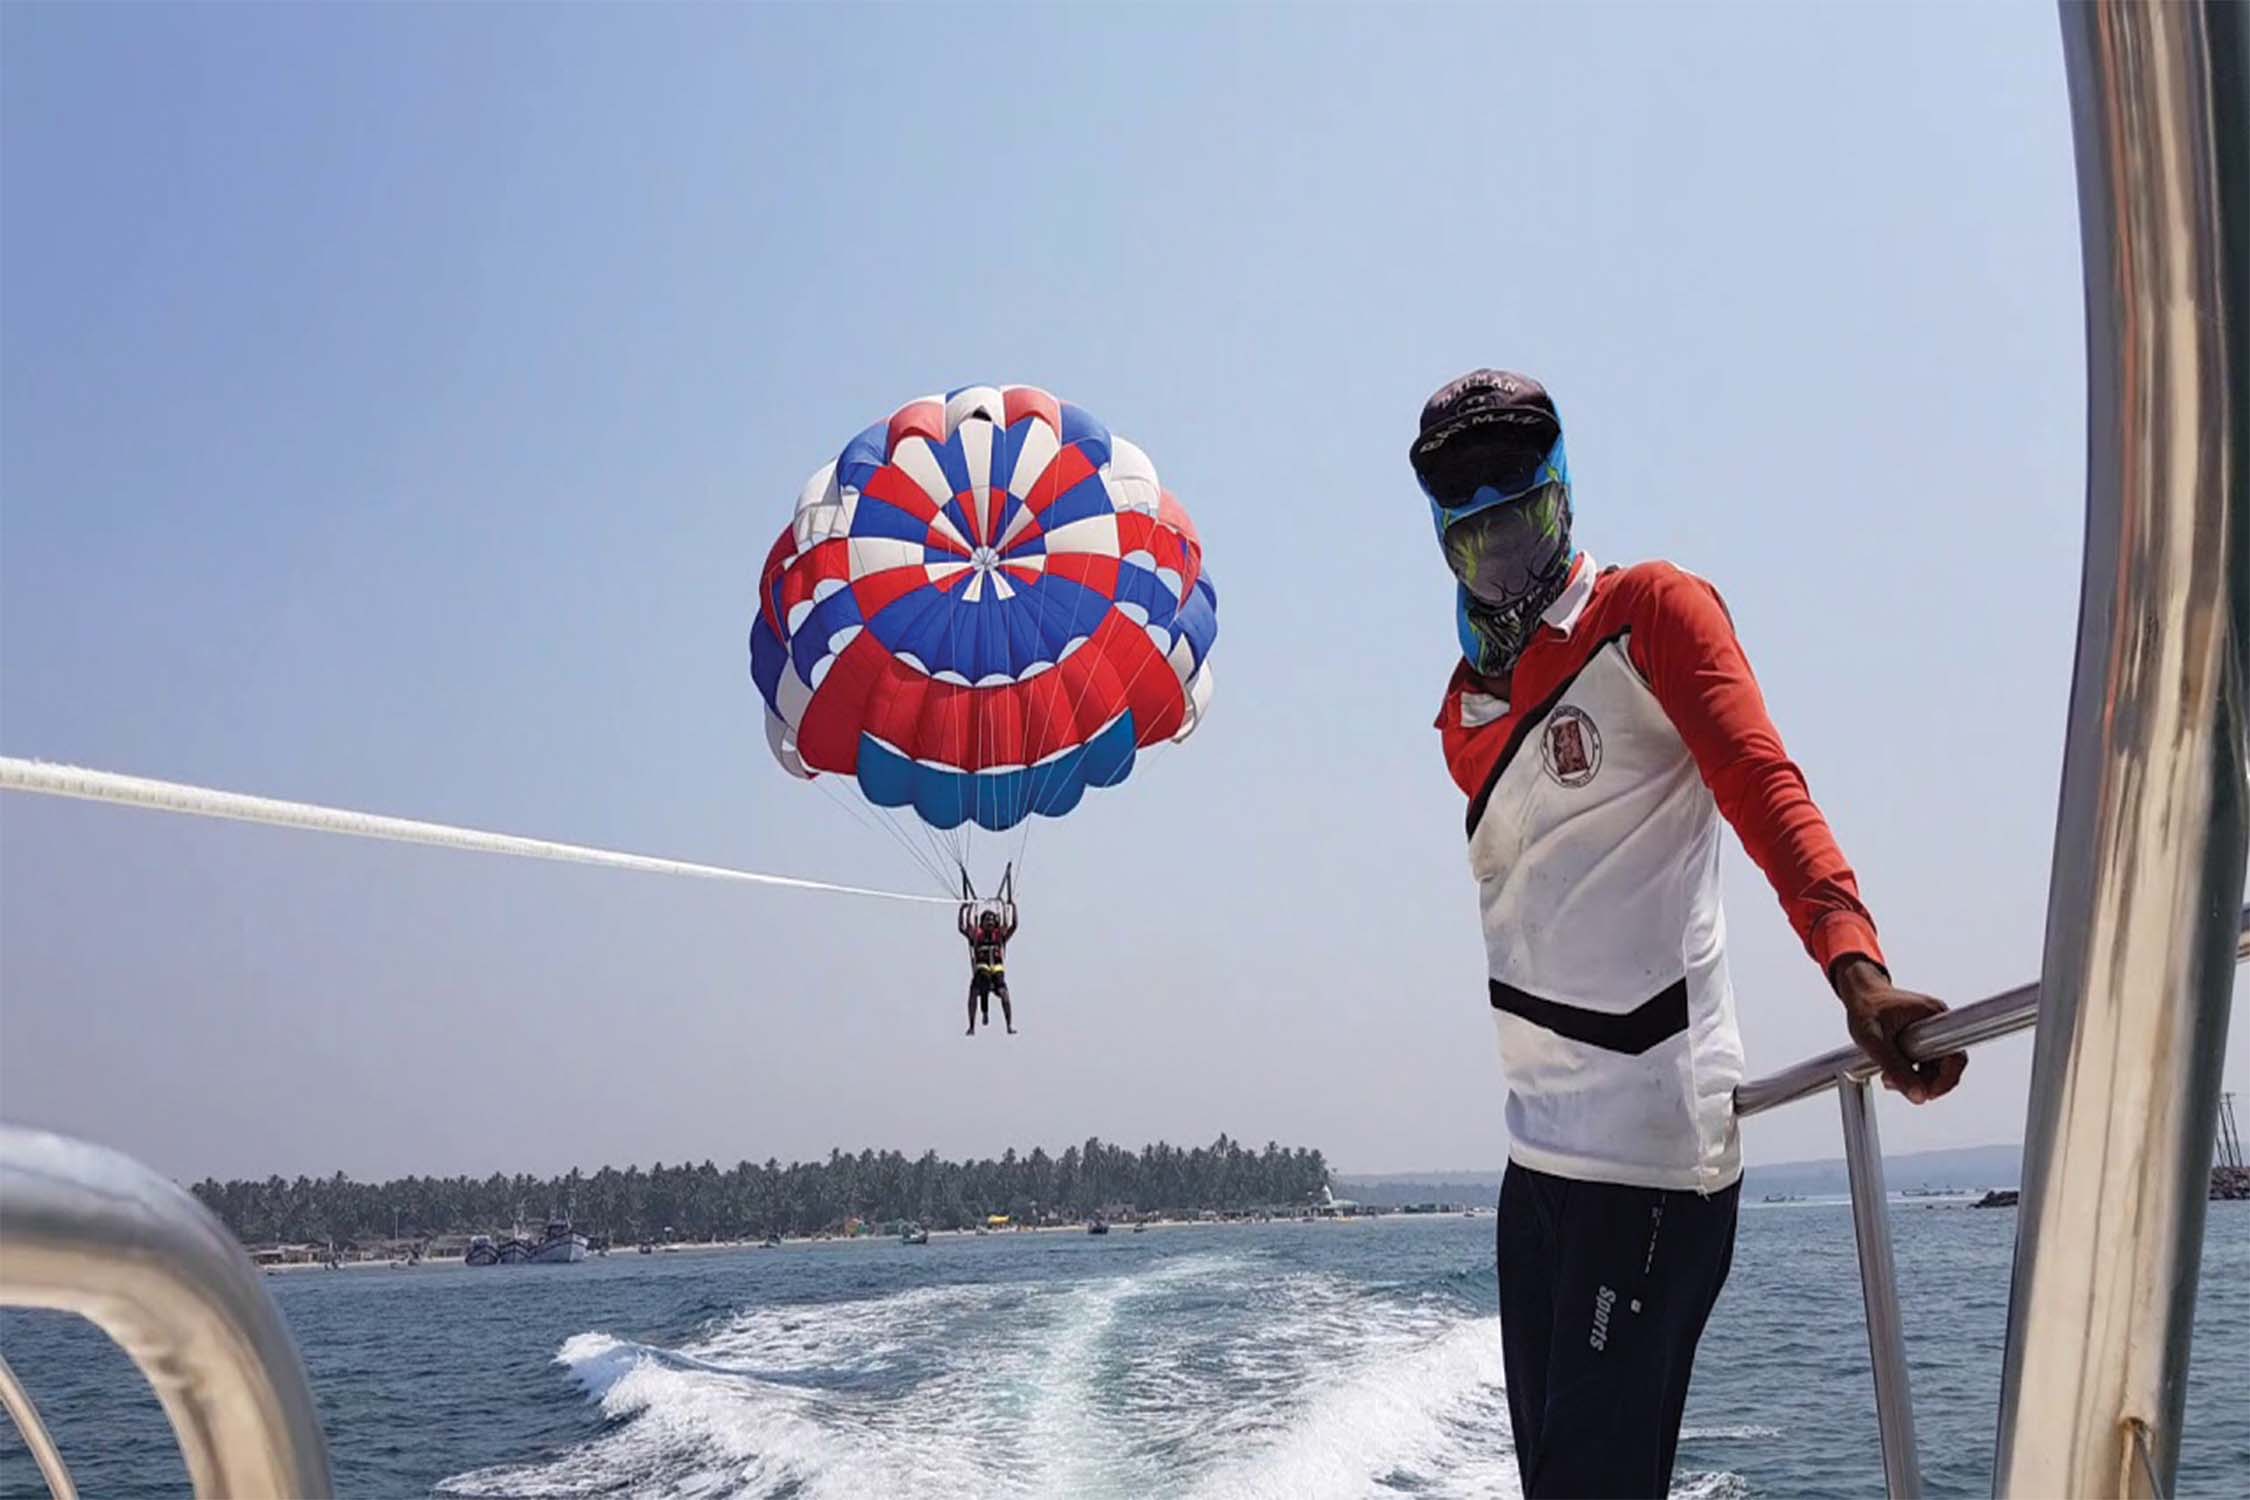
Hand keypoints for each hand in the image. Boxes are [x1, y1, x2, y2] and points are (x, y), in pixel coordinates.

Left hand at [1832, 958, 1966, 1103]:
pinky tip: (1891, 1072)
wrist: (1858, 992)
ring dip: (1915, 1078)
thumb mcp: (1875, 1041)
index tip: (1928, 1093)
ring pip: (1934, 1064)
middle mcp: (1937, 1020)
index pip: (1955, 1056)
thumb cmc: (1865, 1007)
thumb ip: (1896, 1069)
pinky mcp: (1922, 1033)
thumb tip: (1918, 1096)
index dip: (1946, 1079)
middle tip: (1900, 1087)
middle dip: (1924, 1082)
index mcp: (1933, 1015)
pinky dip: (1911, 1069)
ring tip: (1888, 1079)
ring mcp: (1931, 1027)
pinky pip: (1925, 1058)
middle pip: (1946, 1064)